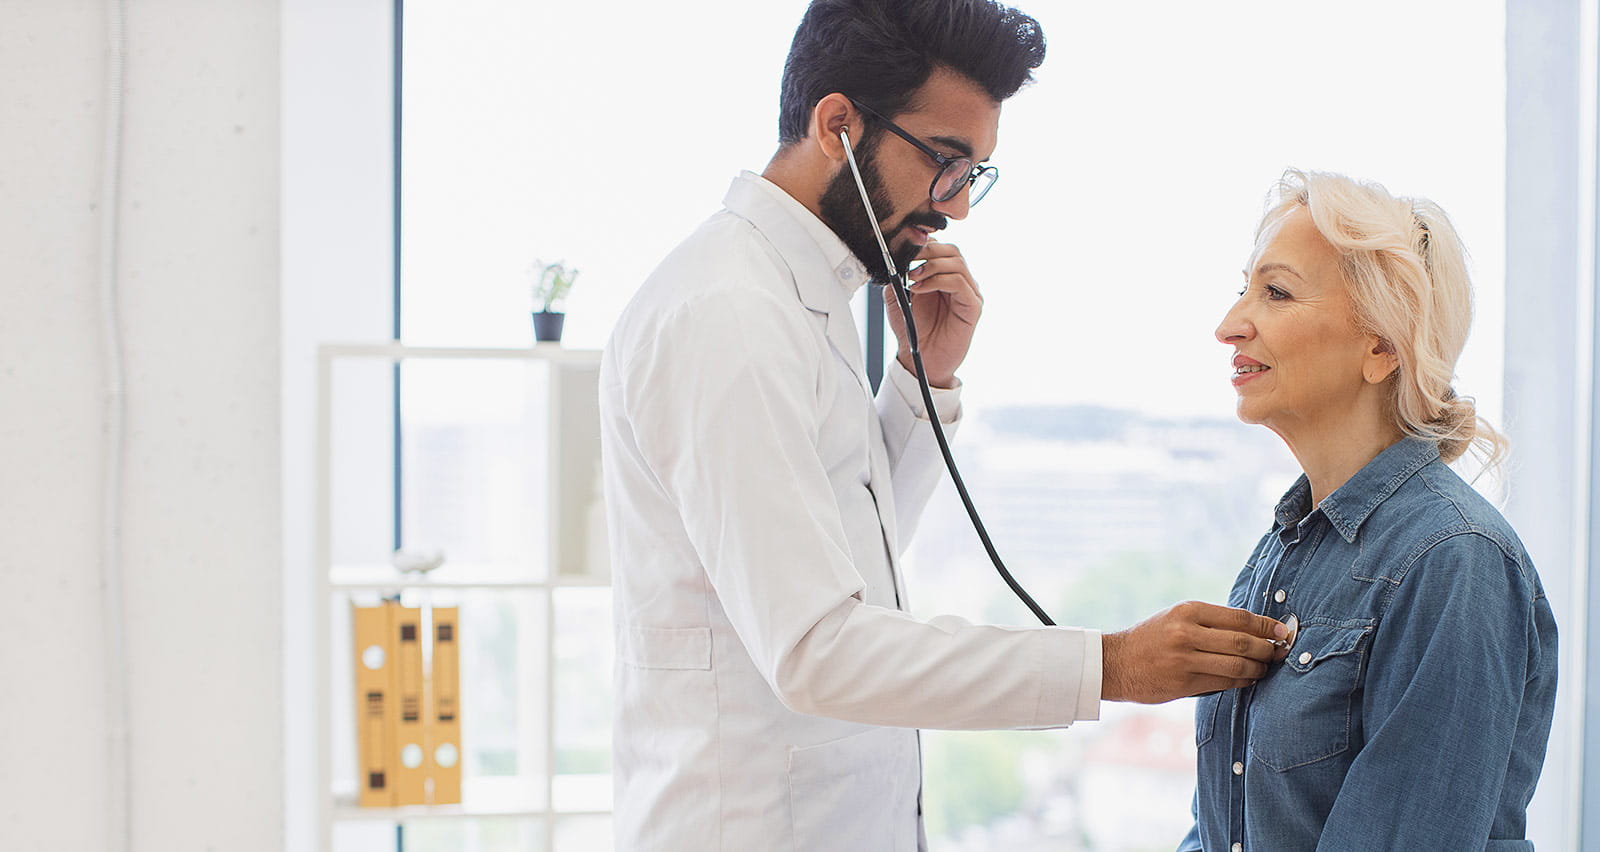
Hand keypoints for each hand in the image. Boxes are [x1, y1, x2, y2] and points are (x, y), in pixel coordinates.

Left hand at [884, 240, 981, 387]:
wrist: (920, 359)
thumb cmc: (912, 330)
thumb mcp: (897, 298)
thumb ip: (897, 276)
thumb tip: (894, 258)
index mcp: (944, 276)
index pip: (941, 248)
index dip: (923, 244)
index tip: (903, 249)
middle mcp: (960, 281)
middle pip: (952, 250)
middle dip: (928, 251)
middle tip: (908, 259)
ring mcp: (969, 293)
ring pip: (957, 263)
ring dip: (931, 266)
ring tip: (912, 278)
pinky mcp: (973, 307)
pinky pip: (960, 283)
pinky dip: (938, 280)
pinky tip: (919, 289)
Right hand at [1100, 601, 1288, 703]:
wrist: (1115, 663)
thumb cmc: (1150, 639)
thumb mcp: (1176, 619)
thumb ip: (1209, 622)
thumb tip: (1254, 629)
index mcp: (1188, 611)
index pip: (1238, 617)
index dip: (1266, 625)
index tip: (1282, 631)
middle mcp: (1187, 633)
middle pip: (1243, 641)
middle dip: (1267, 648)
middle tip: (1278, 652)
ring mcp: (1185, 659)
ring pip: (1237, 664)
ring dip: (1258, 668)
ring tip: (1264, 667)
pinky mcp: (1184, 683)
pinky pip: (1224, 683)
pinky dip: (1242, 681)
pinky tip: (1248, 679)